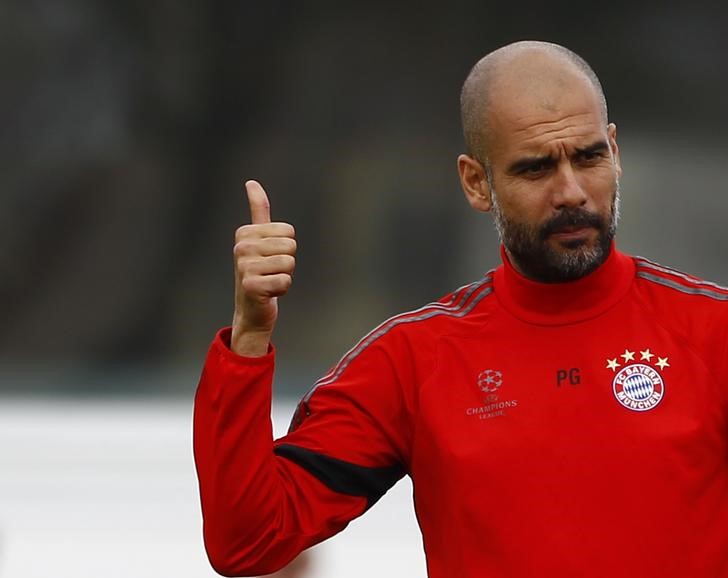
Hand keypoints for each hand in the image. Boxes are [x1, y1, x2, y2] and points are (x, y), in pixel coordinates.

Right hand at [231, 180, 295, 355]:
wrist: (251, 310)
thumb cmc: (259, 272)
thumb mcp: (259, 240)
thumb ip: (258, 211)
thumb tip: (252, 182)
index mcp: (245, 233)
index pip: (289, 231)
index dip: (286, 247)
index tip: (269, 257)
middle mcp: (241, 247)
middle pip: (291, 246)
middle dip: (287, 262)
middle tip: (271, 272)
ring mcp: (244, 267)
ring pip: (289, 263)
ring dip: (284, 276)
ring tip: (269, 282)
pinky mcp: (251, 287)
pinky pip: (285, 281)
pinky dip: (282, 290)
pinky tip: (269, 294)